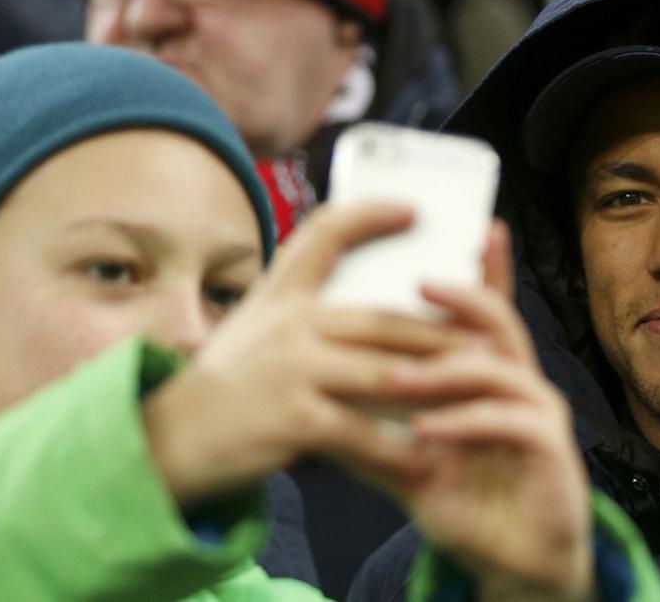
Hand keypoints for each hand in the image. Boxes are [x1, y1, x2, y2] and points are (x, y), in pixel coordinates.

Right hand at [144, 203, 465, 502]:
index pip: (326, 232)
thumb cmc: (227, 382)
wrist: (170, 438)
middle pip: (384, 318)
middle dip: (441, 329)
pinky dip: (400, 445)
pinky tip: (429, 453)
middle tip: (488, 335)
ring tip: (477, 386)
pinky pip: (364, 431)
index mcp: (282, 293)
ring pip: (386, 371)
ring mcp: (293, 370)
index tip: (413, 207)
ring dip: (437, 381)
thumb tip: (368, 303)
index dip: (372, 214)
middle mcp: (289, 323)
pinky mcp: (294, 419)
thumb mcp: (255, 325)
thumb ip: (302, 308)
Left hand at [381, 224, 595, 600]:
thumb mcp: (408, 459)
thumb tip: (312, 406)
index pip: (483, 313)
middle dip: (463, 296)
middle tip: (420, 282)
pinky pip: (508, 421)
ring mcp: (539, 413)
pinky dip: (463, 421)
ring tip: (395, 377)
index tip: (471, 222)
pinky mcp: (549, 449)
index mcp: (487, 376)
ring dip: (445, 369)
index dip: (482, 267)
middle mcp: (519, 384)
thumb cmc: (464, 499)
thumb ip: (371, 430)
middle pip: (498, 322)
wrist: (508, 559)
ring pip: (499, 368)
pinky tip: (423, 429)